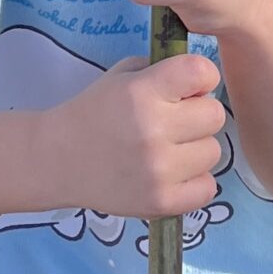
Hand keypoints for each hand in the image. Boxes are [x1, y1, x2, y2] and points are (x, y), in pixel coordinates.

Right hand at [45, 54, 225, 219]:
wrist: (57, 160)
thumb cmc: (95, 111)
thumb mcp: (123, 75)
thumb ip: (164, 72)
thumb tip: (204, 85)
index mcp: (142, 92)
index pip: (202, 72)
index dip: (201, 78)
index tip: (187, 87)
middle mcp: (152, 130)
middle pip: (215, 115)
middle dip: (198, 115)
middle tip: (174, 123)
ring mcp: (158, 170)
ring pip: (214, 152)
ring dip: (196, 150)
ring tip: (168, 150)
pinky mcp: (161, 202)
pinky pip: (208, 188)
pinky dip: (194, 182)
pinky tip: (172, 175)